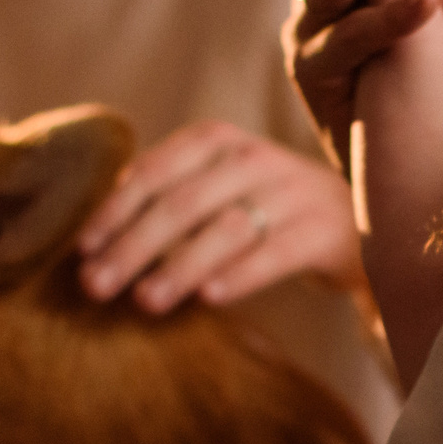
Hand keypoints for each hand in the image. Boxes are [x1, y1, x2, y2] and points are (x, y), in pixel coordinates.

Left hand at [75, 121, 361, 313]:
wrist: (361, 218)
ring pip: (225, 228)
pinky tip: (209, 299)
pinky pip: (276, 252)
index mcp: (217, 142)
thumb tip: (96, 238)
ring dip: (179, 266)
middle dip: (133, 247)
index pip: (153, 172)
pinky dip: (240, 275)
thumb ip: (167, 198)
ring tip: (145, 301)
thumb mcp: (218, 187)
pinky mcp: (323, 230)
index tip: (81, 252)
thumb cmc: (268, 209)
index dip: (113, 211)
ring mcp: (292, 192)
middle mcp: (253, 159)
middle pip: (182, 203)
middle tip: (96, 287)